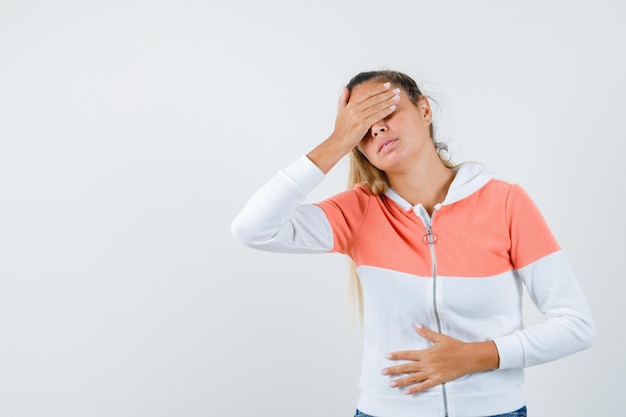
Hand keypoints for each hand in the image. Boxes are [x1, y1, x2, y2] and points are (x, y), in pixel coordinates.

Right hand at [331, 82, 399, 150]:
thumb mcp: (340, 112)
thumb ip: (343, 99)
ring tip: (397, 97)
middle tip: (397, 90)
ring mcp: (358, 117)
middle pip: (374, 99)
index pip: (367, 94)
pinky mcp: (362, 125)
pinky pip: (376, 116)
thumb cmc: (340, 129)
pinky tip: (393, 108)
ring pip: (376, 106)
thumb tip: (345, 88)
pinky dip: (385, 111)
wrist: (338, 142)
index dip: (378, 89)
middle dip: (386, 94)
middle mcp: (355, 109)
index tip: (388, 85)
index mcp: (351, 105)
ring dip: (388, 101)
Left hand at [382, 324, 498, 394]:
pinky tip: (408, 392)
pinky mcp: (438, 380)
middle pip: (407, 367)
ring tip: (391, 384)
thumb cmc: (455, 346)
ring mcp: (432, 373)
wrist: (468, 357)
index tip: (387, 356)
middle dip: (394, 370)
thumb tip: (415, 325)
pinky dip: (416, 389)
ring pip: (413, 378)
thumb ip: (426, 332)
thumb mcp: (439, 337)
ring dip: (401, 381)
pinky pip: (425, 386)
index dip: (397, 355)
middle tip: (383, 372)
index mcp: (426, 353)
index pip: (408, 354)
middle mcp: (427, 364)